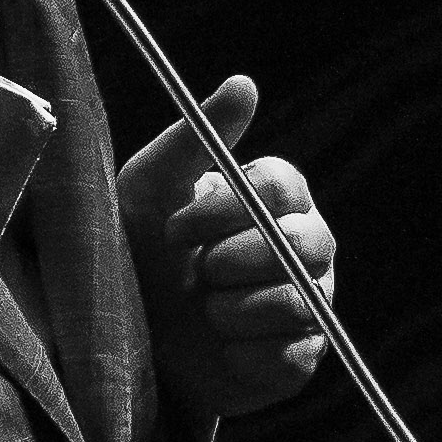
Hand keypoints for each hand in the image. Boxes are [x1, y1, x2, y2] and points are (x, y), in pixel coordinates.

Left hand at [118, 75, 336, 428]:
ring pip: (295, 301)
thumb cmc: (140, 252)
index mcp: (278, 196)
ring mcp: (312, 302)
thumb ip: (195, 137)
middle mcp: (307, 244)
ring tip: (203, 309)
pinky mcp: (302, 358)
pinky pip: (289, 355)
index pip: (281, 187)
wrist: (128, 343)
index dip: (226, 209)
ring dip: (229, 309)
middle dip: (232, 261)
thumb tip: (245, 83)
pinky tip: (218, 347)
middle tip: (195, 272)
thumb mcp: (150, 190)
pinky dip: (242, 353)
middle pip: (301, 243)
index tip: (175, 228)